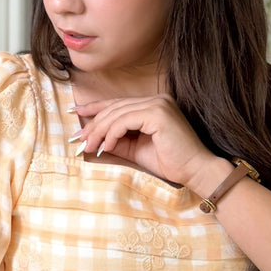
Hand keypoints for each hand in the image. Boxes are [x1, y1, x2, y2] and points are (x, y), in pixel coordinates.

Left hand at [71, 94, 216, 189]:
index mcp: (152, 104)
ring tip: (89, 146)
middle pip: (115, 108)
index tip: (76, 112)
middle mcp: (156, 99)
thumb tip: (92, 138)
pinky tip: (106, 146)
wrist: (194, 171)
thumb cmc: (169, 161)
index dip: (95, 107)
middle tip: (80, 139)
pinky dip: (112, 133)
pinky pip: (125, 121)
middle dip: (94, 123)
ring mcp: (158, 104)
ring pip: (117, 113)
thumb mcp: (135, 149)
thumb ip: (117, 140)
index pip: (118, 103)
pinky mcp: (158, 113)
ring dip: (100, 131)